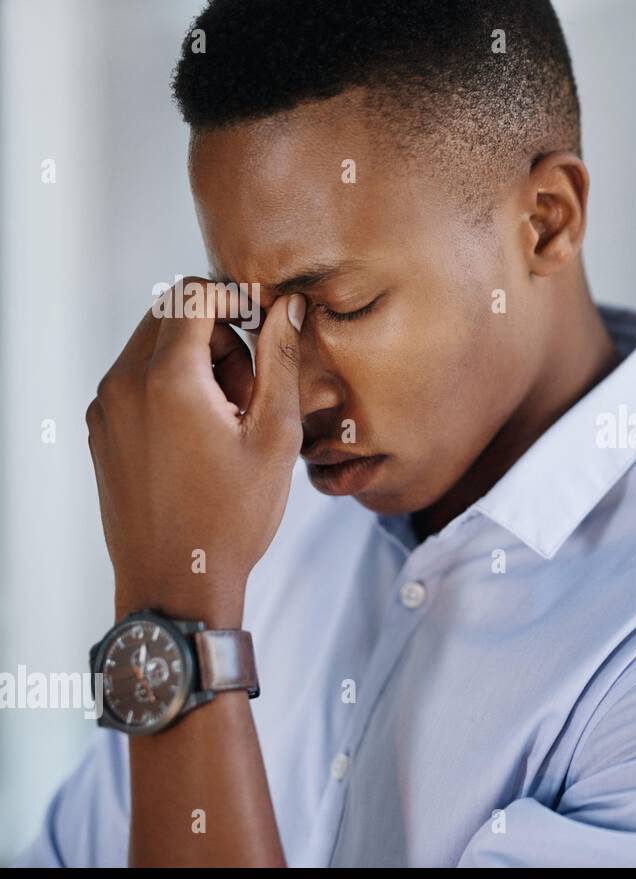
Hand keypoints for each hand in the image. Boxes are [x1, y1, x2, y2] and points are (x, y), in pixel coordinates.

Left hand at [86, 278, 305, 627]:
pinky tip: (199, 438)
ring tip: (227, 420)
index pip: (193, 294)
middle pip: (170, 315)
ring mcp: (106, 408)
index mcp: (168, 379)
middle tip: (249, 390)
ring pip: (152, 347)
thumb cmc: (231, 517)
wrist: (176, 581)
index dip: (235, 301)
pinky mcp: (101, 431)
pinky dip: (170, 389)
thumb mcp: (276, 435)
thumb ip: (280, 360)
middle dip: (216, 334)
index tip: (263, 332)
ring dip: (194, 363)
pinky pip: (136, 382)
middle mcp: (124, 384)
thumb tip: (287, 309)